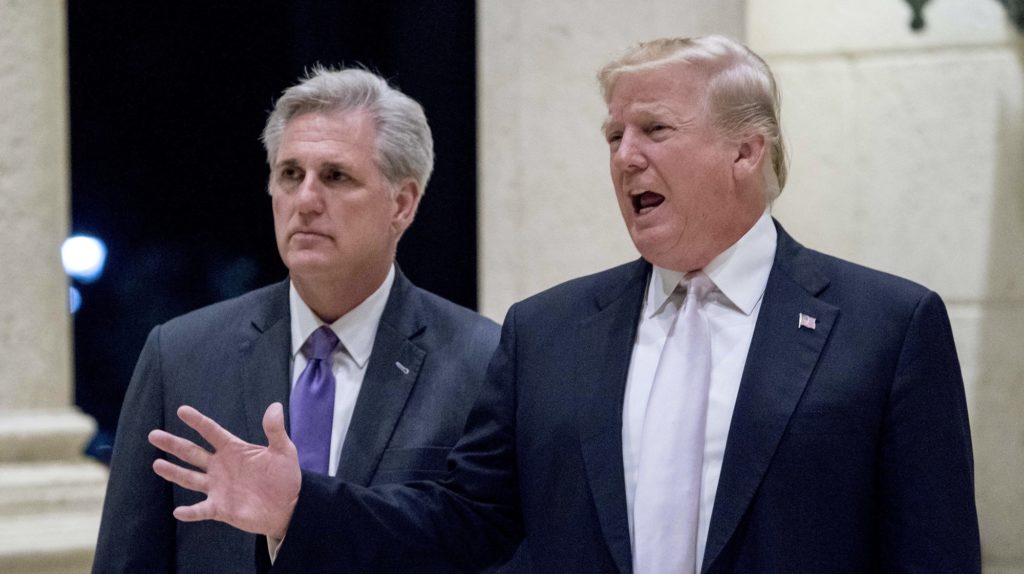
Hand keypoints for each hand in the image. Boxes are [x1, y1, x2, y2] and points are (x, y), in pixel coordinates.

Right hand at [148, 403, 300, 538]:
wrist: (289, 505)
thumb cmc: (285, 476)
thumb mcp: (283, 450)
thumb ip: (275, 430)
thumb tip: (275, 405)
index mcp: (233, 449)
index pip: (211, 432)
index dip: (197, 421)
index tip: (181, 410)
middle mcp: (220, 466)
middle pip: (192, 453)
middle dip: (173, 444)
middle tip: (153, 435)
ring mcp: (218, 487)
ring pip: (190, 478)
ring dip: (174, 473)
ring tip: (157, 464)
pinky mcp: (220, 508)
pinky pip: (201, 510)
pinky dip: (190, 512)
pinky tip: (178, 511)